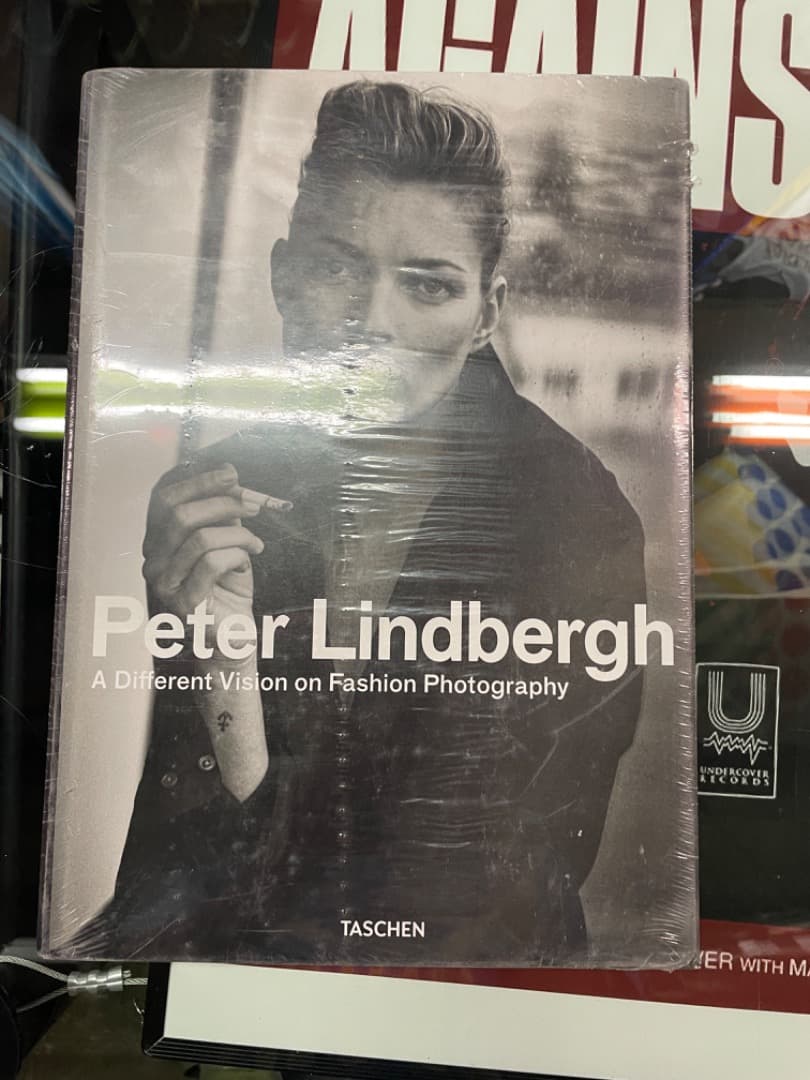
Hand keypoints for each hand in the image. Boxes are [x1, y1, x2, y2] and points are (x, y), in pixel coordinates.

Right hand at [142, 463, 264, 635]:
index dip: (196, 480)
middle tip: (255, 505)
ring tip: (256, 543)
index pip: (163, 498)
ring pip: (199, 538)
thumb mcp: (225, 540)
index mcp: (158, 539)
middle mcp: (153, 560)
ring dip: (239, 534)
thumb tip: (229, 477)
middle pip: (177, 513)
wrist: (233, 635)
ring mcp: (163, 584)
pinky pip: (211, 564)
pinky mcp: (183, 605)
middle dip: (221, 501)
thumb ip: (221, 513)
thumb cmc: (229, 586)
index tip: (230, 473)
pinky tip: (248, 562)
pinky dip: (238, 556)